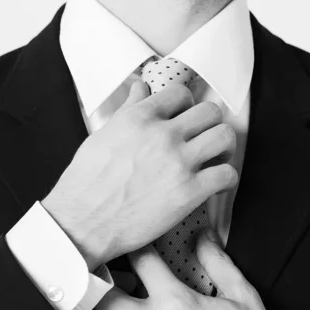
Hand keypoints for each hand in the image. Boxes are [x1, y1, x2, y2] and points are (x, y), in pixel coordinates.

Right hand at [42, 80, 238, 270]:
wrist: (82, 221)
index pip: (180, 94)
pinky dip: (226, 179)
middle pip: (209, 112)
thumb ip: (128, 109)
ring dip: (223, 147)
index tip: (184, 118)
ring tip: (215, 158)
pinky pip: (227, 174)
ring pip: (225, 137)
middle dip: (208, 124)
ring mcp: (178, 163)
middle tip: (203, 138)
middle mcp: (163, 135)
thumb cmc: (87, 181)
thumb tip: (141, 87)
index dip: (186, 105)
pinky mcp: (189, 192)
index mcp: (140, 118)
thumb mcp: (104, 134)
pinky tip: (215, 185)